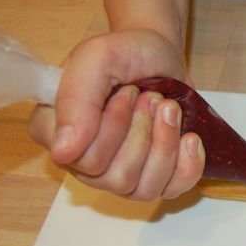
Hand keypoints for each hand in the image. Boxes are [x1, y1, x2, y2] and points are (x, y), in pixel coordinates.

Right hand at [28, 29, 204, 199]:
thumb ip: (75, 98)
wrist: (159, 55)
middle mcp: (84, 161)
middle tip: (151, 98)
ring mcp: (120, 174)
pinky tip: (190, 138)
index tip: (127, 92)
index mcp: (55, 133)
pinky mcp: (155, 178)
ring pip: (143, 190)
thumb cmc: (125, 55)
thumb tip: (64, 152)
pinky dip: (188, 165)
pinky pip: (172, 191)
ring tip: (169, 109)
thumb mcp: (98, 58)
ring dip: (165, 144)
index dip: (113, 127)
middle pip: (115, 178)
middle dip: (143, 132)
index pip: (82, 160)